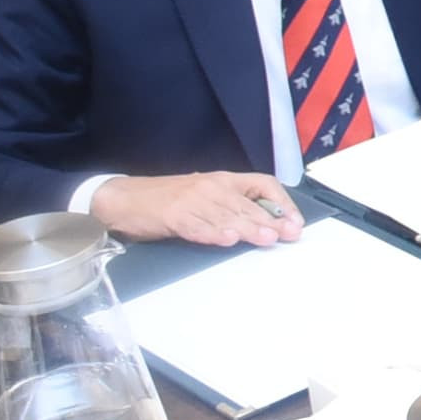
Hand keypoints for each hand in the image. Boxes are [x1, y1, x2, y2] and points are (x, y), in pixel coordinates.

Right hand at [94, 170, 305, 246]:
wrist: (125, 199)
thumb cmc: (168, 200)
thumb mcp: (206, 197)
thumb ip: (234, 208)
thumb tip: (269, 224)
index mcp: (223, 180)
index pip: (262, 184)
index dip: (282, 203)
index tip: (295, 222)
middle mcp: (212, 187)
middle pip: (248, 204)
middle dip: (271, 220)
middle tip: (289, 234)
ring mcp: (192, 200)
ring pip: (227, 216)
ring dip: (249, 228)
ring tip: (267, 238)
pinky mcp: (174, 215)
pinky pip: (198, 226)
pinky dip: (213, 233)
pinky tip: (227, 239)